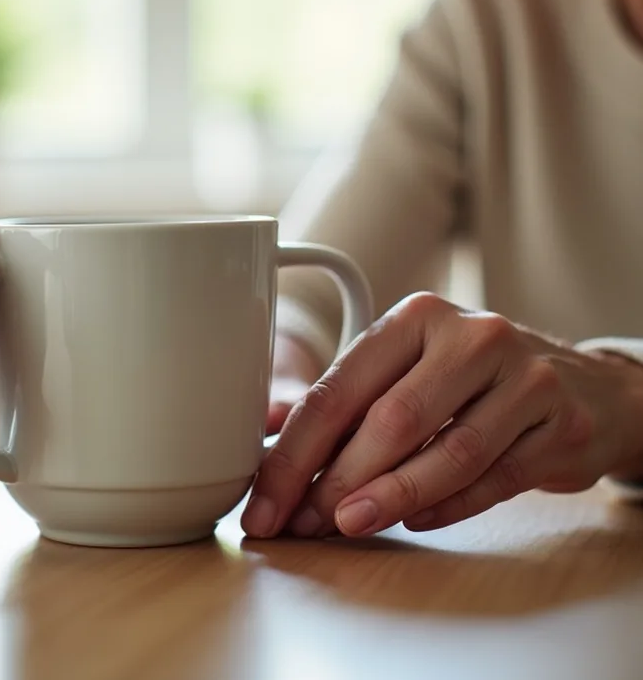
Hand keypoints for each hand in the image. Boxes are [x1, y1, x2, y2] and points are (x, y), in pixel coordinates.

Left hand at [243, 293, 642, 538]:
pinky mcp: (562, 424)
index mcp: (415, 317)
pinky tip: (414, 520)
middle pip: (390, 420)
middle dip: (336, 480)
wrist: (583, 387)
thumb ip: (339, 400)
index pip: (338, 390)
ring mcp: (524, 378)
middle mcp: (471, 336)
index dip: (294, 454)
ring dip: (390, 498)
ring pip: (448, 452)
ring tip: (347, 524)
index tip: (265, 503)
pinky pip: (495, 479)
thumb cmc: (471, 380)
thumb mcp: (404, 370)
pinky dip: (449, 505)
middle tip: (302, 522)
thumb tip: (259, 429)